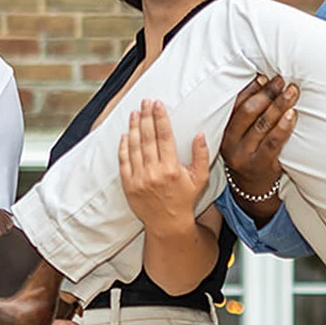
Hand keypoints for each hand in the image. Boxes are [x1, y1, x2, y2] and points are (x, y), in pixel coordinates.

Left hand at [118, 100, 212, 235]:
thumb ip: (202, 155)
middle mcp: (154, 172)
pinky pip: (123, 161)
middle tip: (145, 102)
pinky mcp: (128, 185)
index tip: (158, 104)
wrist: (167, 222)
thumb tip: (199, 134)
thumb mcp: (200, 178)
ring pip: (134, 147)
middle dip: (146, 117)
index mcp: (171, 168)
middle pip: (147, 137)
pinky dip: (123, 146)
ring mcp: (139, 178)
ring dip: (134, 127)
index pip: (164, 136)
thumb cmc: (184, 198)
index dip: (160, 118)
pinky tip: (125, 134)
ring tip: (135, 113)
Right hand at [219, 76, 298, 218]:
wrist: (252, 189)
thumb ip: (247, 115)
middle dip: (266, 93)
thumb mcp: (240, 136)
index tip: (264, 76)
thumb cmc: (250, 154)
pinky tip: (292, 114)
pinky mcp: (260, 164)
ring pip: (262, 124)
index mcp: (223, 130)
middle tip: (282, 80)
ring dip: (279, 105)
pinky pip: (273, 142)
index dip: (250, 88)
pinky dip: (284, 126)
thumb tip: (265, 81)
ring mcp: (244, 154)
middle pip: (248, 111)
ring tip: (292, 92)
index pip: (235, 104)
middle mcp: (230, 142)